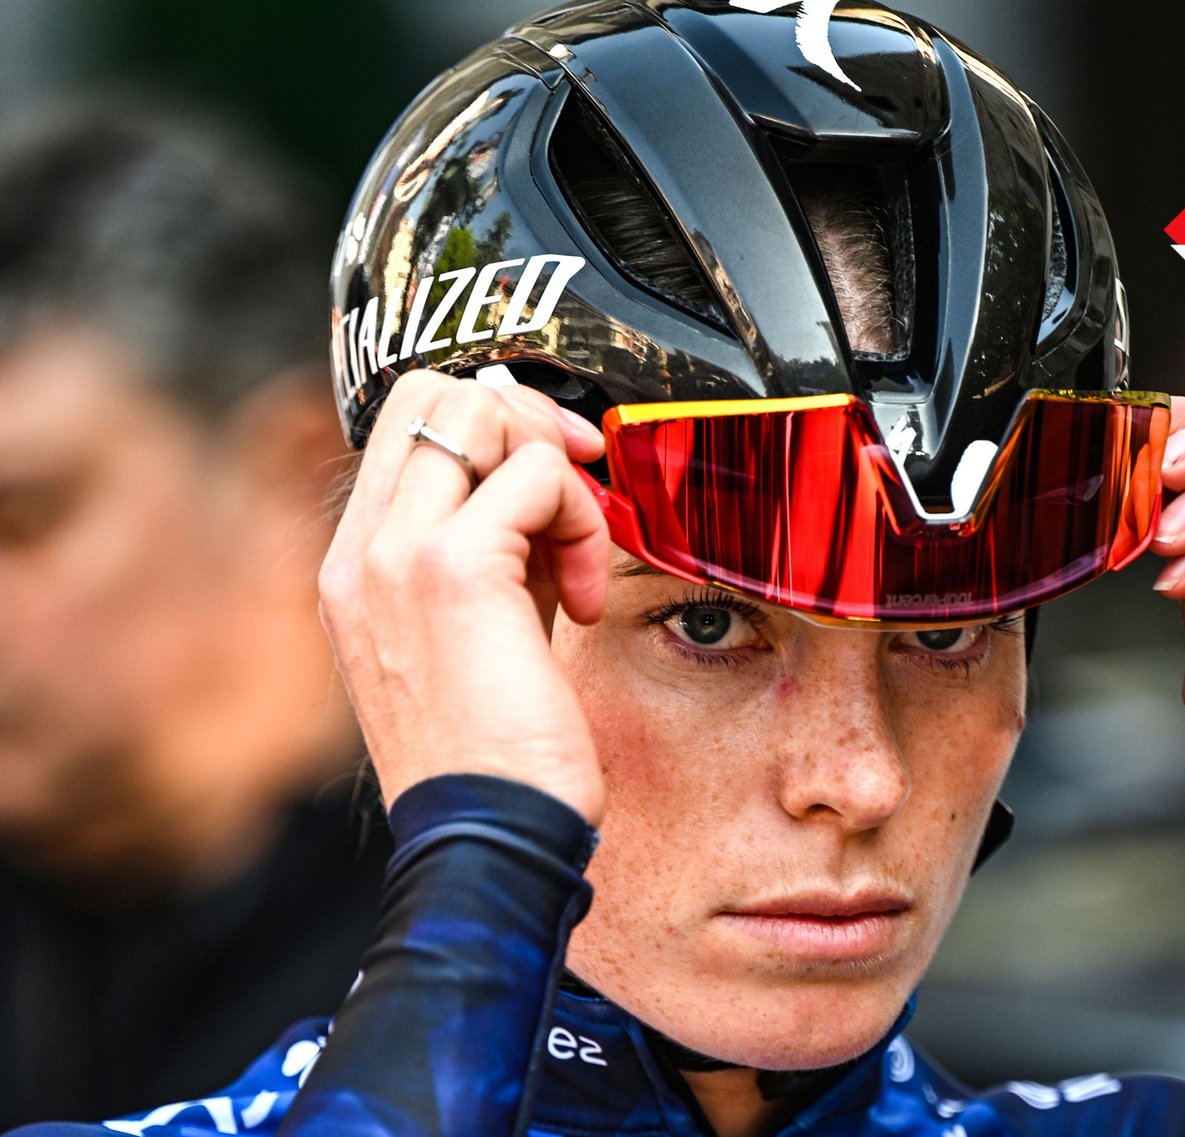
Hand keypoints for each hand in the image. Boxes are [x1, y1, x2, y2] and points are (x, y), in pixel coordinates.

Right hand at [318, 371, 609, 821]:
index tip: (554, 479)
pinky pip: (535, 477)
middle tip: (575, 490)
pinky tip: (581, 599)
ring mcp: (395, 555)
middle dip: (526, 422)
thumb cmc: (496, 752)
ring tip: (576, 559)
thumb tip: (542, 464)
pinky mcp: (453, 570)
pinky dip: (582, 520)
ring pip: (480, 413)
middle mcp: (360, 551)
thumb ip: (498, 547)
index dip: (493, 426)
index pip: (406, 423)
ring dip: (557, 472)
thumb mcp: (482, 630)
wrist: (484, 839)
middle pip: (434, 393)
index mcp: (356, 566)